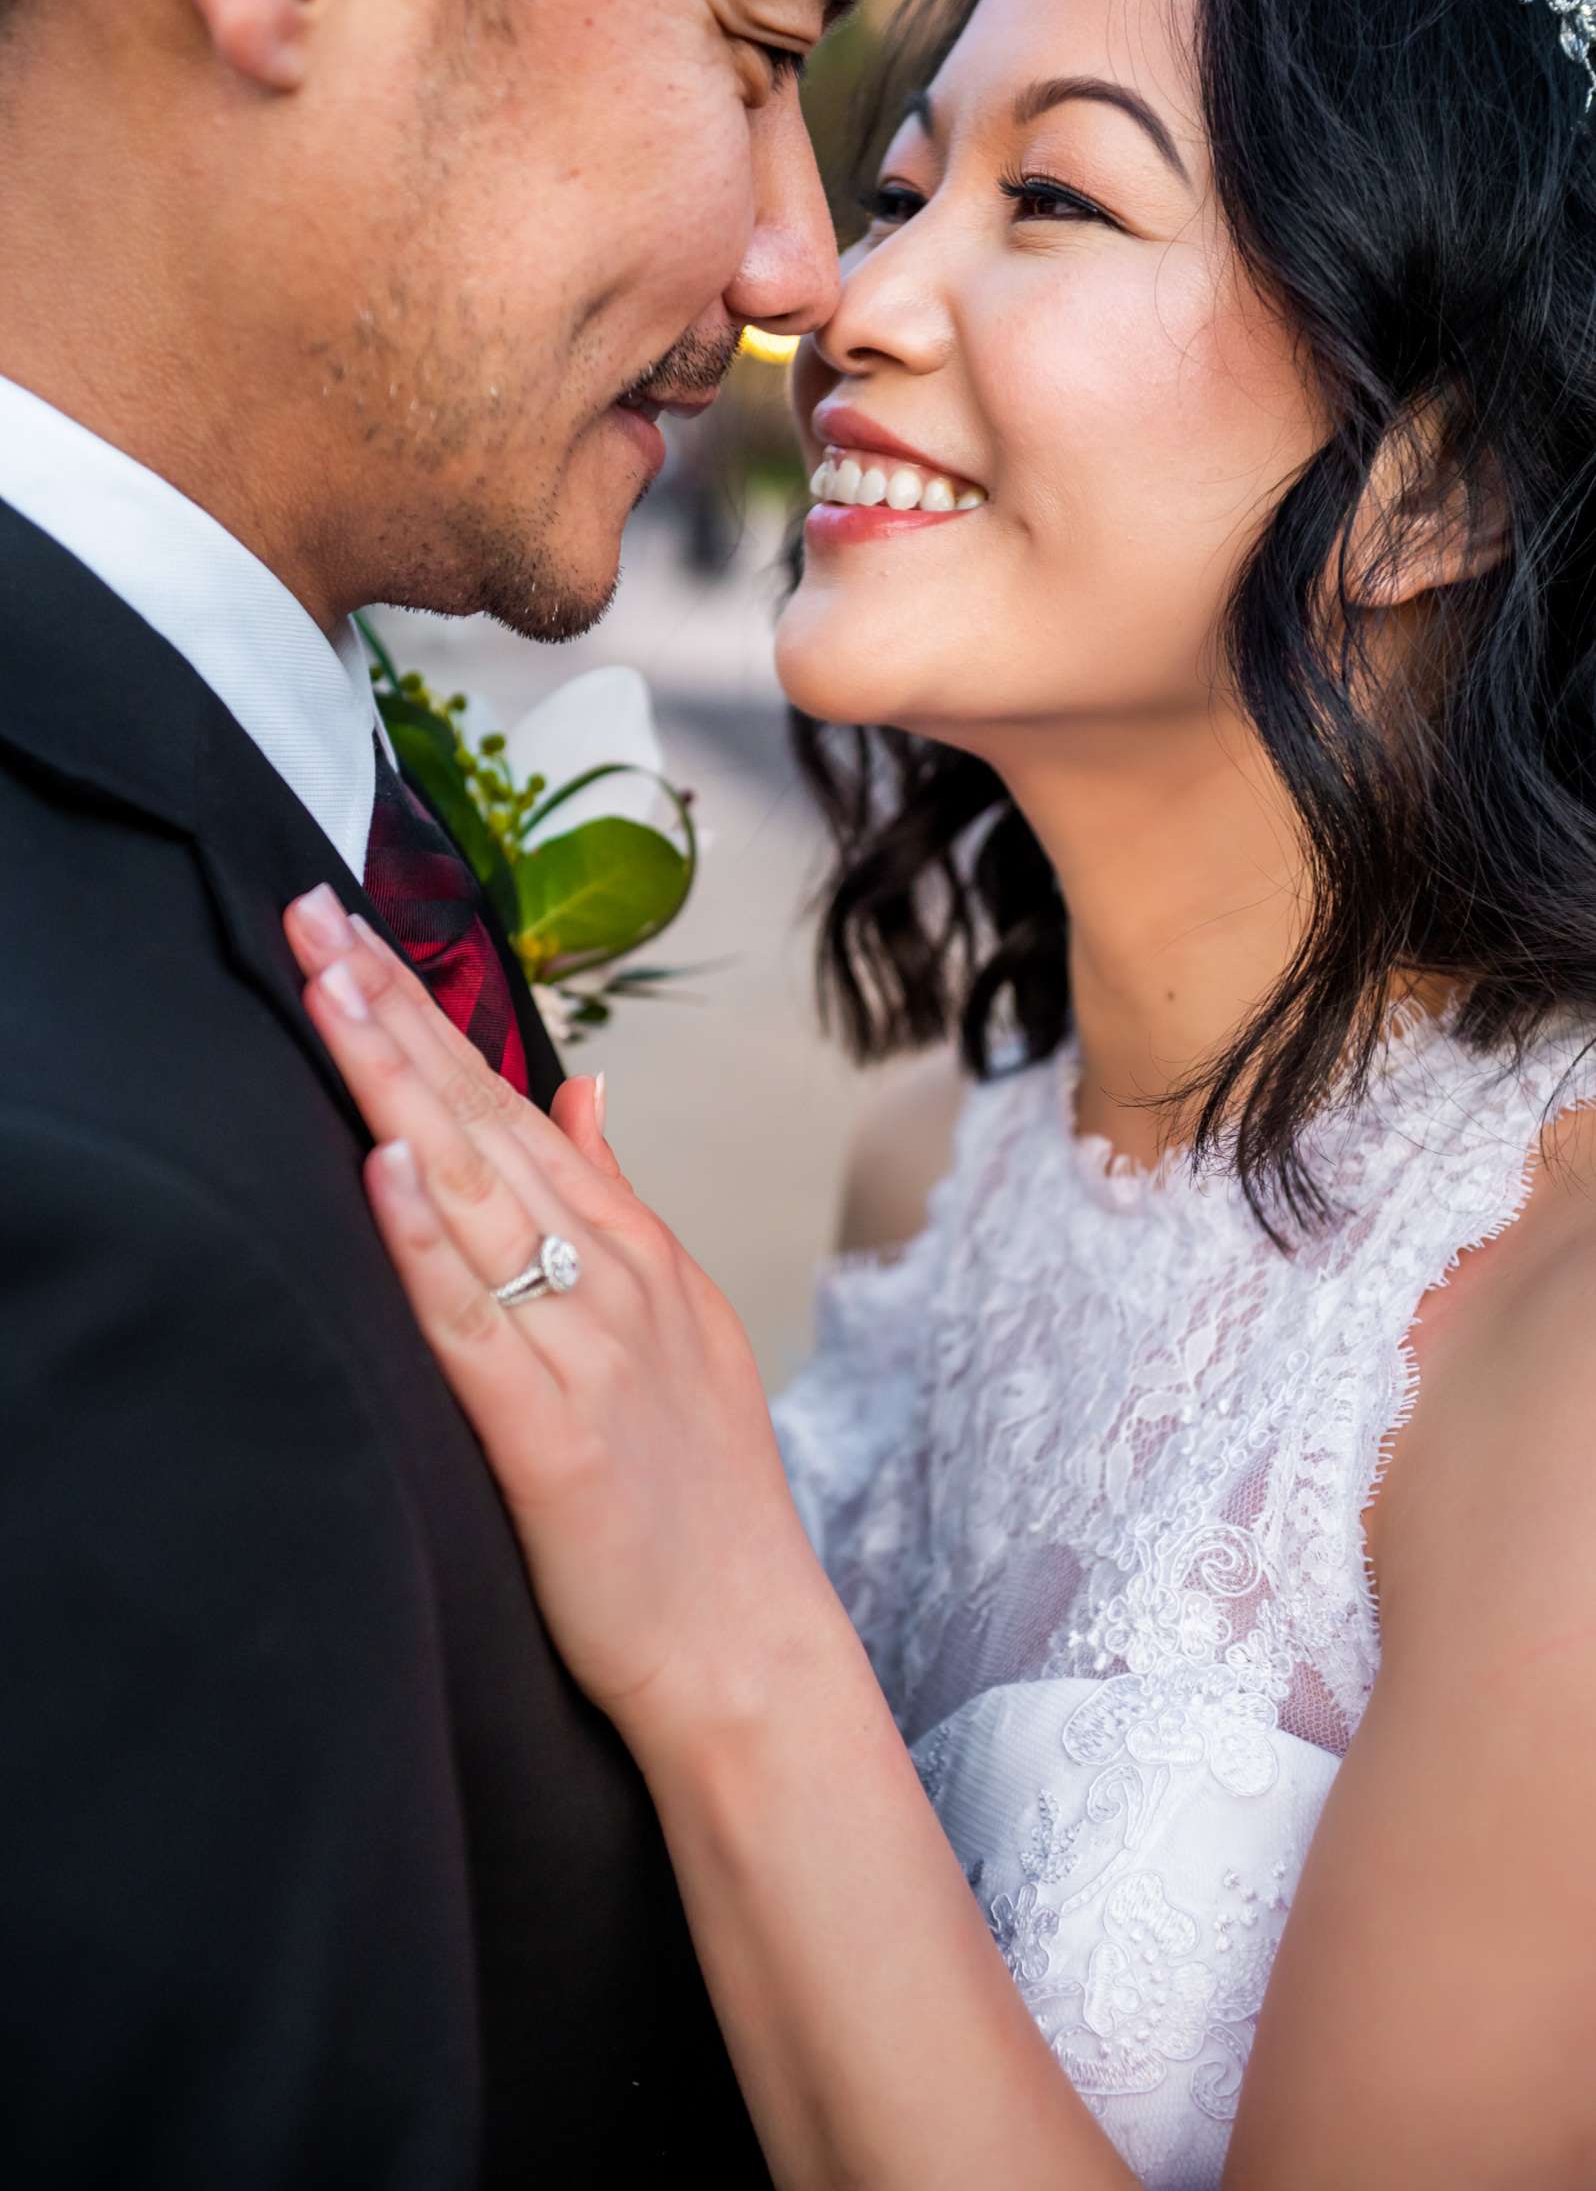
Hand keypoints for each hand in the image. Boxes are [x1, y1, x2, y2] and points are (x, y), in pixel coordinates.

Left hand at [283, 886, 839, 1763]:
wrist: (745, 1642)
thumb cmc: (702, 1494)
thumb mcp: (681, 1319)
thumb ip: (621, 1200)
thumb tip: (580, 1090)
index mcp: (634, 1248)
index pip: (511, 1101)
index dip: (429, 1013)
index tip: (356, 933)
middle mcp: (611, 1277)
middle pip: (483, 1121)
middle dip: (394, 1013)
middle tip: (316, 916)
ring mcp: (585, 1350)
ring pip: (472, 1195)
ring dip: (395, 1088)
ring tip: (332, 995)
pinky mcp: (550, 1437)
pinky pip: (473, 1326)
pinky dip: (426, 1244)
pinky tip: (384, 1170)